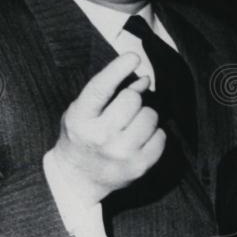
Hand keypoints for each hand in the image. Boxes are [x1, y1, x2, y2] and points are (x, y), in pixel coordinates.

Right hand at [49, 53, 164, 203]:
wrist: (76, 179)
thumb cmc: (82, 136)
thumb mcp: (82, 111)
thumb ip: (108, 92)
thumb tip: (145, 79)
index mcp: (80, 119)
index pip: (101, 88)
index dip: (118, 69)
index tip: (133, 56)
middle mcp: (100, 137)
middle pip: (132, 100)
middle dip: (133, 98)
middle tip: (126, 108)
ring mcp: (120, 153)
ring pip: (150, 116)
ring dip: (145, 116)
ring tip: (131, 126)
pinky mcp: (139, 166)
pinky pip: (161, 136)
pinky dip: (154, 134)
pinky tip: (140, 140)